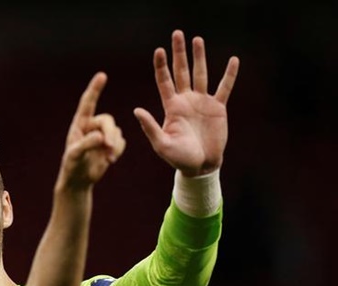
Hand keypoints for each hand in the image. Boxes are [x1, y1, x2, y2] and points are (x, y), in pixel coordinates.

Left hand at [59, 72, 125, 188]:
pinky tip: (109, 160)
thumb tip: (101, 136)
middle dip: (110, 134)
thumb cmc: (71, 166)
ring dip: (114, 146)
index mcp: (79, 124)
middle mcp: (91, 126)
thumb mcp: (74, 156)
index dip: (95, 89)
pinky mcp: (111, 145)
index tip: (102, 75)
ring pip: (116, 132)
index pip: (87, 103)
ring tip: (108, 159)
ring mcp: (102, 135)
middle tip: (108, 147)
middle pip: (107, 121)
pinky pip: (121, 142)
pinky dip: (117, 150)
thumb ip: (86, 144)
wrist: (78, 180)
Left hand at [133, 30, 239, 175]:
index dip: (161, 66)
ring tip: (197, 39)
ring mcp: (202, 103)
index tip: (159, 50)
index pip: (164, 81)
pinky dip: (229, 75)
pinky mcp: (218, 108)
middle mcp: (185, 101)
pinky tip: (233, 60)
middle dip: (179, 53)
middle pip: (181, 71)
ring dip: (200, 57)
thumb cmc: (178, 158)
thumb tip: (136, 110)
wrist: (200, 166)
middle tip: (177, 34)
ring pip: (201, 74)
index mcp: (171, 107)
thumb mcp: (161, 144)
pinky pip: (224, 88)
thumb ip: (150, 127)